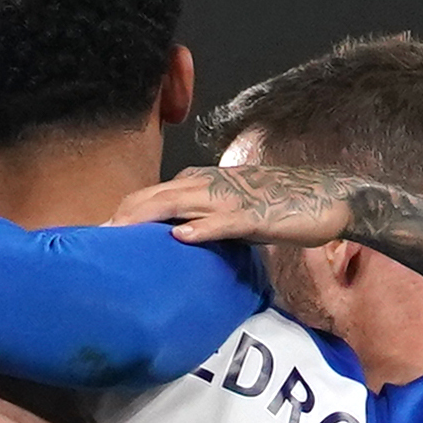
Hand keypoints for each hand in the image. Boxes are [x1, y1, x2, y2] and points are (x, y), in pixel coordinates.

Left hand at [115, 163, 368, 249]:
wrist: (330, 197)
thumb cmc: (283, 206)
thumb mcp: (234, 212)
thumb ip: (204, 219)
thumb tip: (178, 238)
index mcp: (204, 184)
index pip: (153, 195)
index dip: (123, 212)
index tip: (97, 233)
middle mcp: (211, 185)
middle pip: (154, 196)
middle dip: (122, 215)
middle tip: (92, 238)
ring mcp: (232, 199)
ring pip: (179, 202)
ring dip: (146, 218)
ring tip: (117, 234)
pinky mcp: (255, 215)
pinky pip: (223, 221)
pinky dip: (201, 228)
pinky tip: (180, 238)